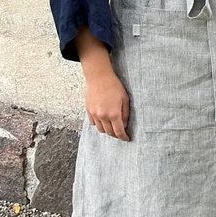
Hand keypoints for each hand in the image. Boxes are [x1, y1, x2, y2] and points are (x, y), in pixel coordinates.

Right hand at [75, 26, 129, 140]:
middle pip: (109, 133)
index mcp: (114, 113)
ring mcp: (94, 114)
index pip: (119, 131)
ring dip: (107, 130)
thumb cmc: (114, 86)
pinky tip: (104, 120)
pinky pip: (93, 123)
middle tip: (121, 133)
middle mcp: (103, 116)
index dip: (123, 137)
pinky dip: (99, 125)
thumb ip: (125, 113)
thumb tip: (124, 125)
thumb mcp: (125, 99)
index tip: (127, 138)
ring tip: (112, 127)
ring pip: (100, 130)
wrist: (99, 77)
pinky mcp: (88, 111)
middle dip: (116, 134)